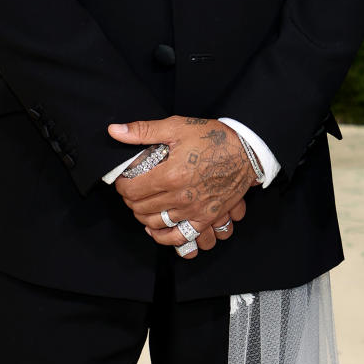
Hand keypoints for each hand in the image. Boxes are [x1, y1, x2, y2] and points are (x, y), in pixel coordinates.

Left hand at [109, 116, 255, 250]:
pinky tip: (156, 227)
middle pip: (140, 208)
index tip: (124, 179)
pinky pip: (178, 237)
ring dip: (142, 216)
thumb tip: (115, 131)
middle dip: (130, 199)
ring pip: (154, 223)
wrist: (248, 152)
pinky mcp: (205, 219)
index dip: (121, 184)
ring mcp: (193, 211)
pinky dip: (163, 236)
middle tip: (132, 189)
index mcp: (170, 174)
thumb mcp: (178, 127)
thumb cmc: (214, 138)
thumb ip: (144, 131)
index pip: (130, 189)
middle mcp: (180, 197)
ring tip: (143, 205)